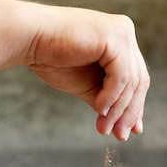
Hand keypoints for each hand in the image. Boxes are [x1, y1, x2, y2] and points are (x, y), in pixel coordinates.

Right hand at [22, 6, 148, 141]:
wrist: (28, 38)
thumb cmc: (52, 58)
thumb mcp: (88, 84)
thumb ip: (109, 100)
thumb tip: (131, 127)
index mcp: (120, 39)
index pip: (136, 78)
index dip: (133, 107)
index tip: (125, 132)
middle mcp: (125, 31)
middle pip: (139, 80)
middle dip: (128, 112)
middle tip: (118, 136)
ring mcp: (122, 32)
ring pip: (132, 81)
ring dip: (118, 109)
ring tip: (104, 128)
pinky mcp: (114, 37)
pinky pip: (121, 76)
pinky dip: (112, 96)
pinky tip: (99, 108)